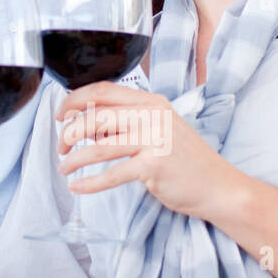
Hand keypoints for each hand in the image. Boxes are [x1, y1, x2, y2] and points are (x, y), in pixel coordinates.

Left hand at [57, 82, 237, 218]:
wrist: (217, 186)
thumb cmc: (187, 160)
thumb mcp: (160, 129)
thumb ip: (130, 122)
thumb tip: (90, 124)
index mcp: (152, 102)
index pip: (103, 91)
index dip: (75, 100)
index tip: (61, 114)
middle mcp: (152, 115)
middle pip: (96, 116)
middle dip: (70, 132)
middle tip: (61, 146)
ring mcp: (154, 139)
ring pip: (99, 145)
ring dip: (75, 158)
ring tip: (64, 168)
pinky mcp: (153, 165)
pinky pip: (112, 174)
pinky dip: (90, 182)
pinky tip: (77, 187)